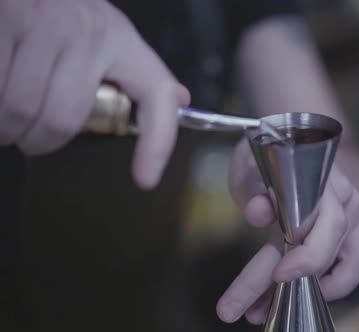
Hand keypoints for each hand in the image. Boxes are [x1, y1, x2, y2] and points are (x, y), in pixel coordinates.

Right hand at [0, 0, 189, 188]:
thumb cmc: (62, 13)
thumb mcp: (105, 35)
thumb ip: (134, 71)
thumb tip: (179, 98)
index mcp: (121, 40)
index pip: (157, 96)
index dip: (156, 144)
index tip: (146, 178)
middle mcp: (88, 31)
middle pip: (64, 120)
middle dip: (40, 141)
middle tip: (30, 137)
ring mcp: (45, 23)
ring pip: (20, 110)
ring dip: (7, 128)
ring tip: (6, 119)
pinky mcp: (7, 20)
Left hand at [216, 138, 358, 323]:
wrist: (293, 141)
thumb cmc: (269, 155)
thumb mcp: (249, 165)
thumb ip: (251, 188)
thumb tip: (258, 212)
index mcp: (317, 177)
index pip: (316, 221)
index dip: (302, 255)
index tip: (275, 277)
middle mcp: (342, 197)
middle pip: (326, 248)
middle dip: (284, 284)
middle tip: (240, 310)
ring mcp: (354, 213)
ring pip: (339, 262)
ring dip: (300, 291)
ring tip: (258, 308)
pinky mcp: (355, 229)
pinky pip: (356, 263)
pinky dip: (335, 284)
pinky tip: (304, 294)